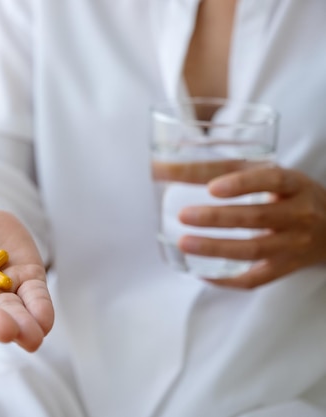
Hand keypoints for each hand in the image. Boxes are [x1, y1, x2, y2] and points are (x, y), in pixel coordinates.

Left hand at [177, 166, 325, 288]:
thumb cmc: (289, 195)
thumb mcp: (269, 175)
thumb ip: (224, 168)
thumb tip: (166, 168)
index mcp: (294, 185)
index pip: (272, 180)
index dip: (242, 183)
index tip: (212, 187)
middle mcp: (299, 214)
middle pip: (257, 217)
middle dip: (217, 218)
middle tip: (184, 215)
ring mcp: (294, 244)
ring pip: (253, 249)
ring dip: (215, 247)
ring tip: (184, 242)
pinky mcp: (286, 267)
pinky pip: (255, 279)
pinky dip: (227, 279)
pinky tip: (200, 272)